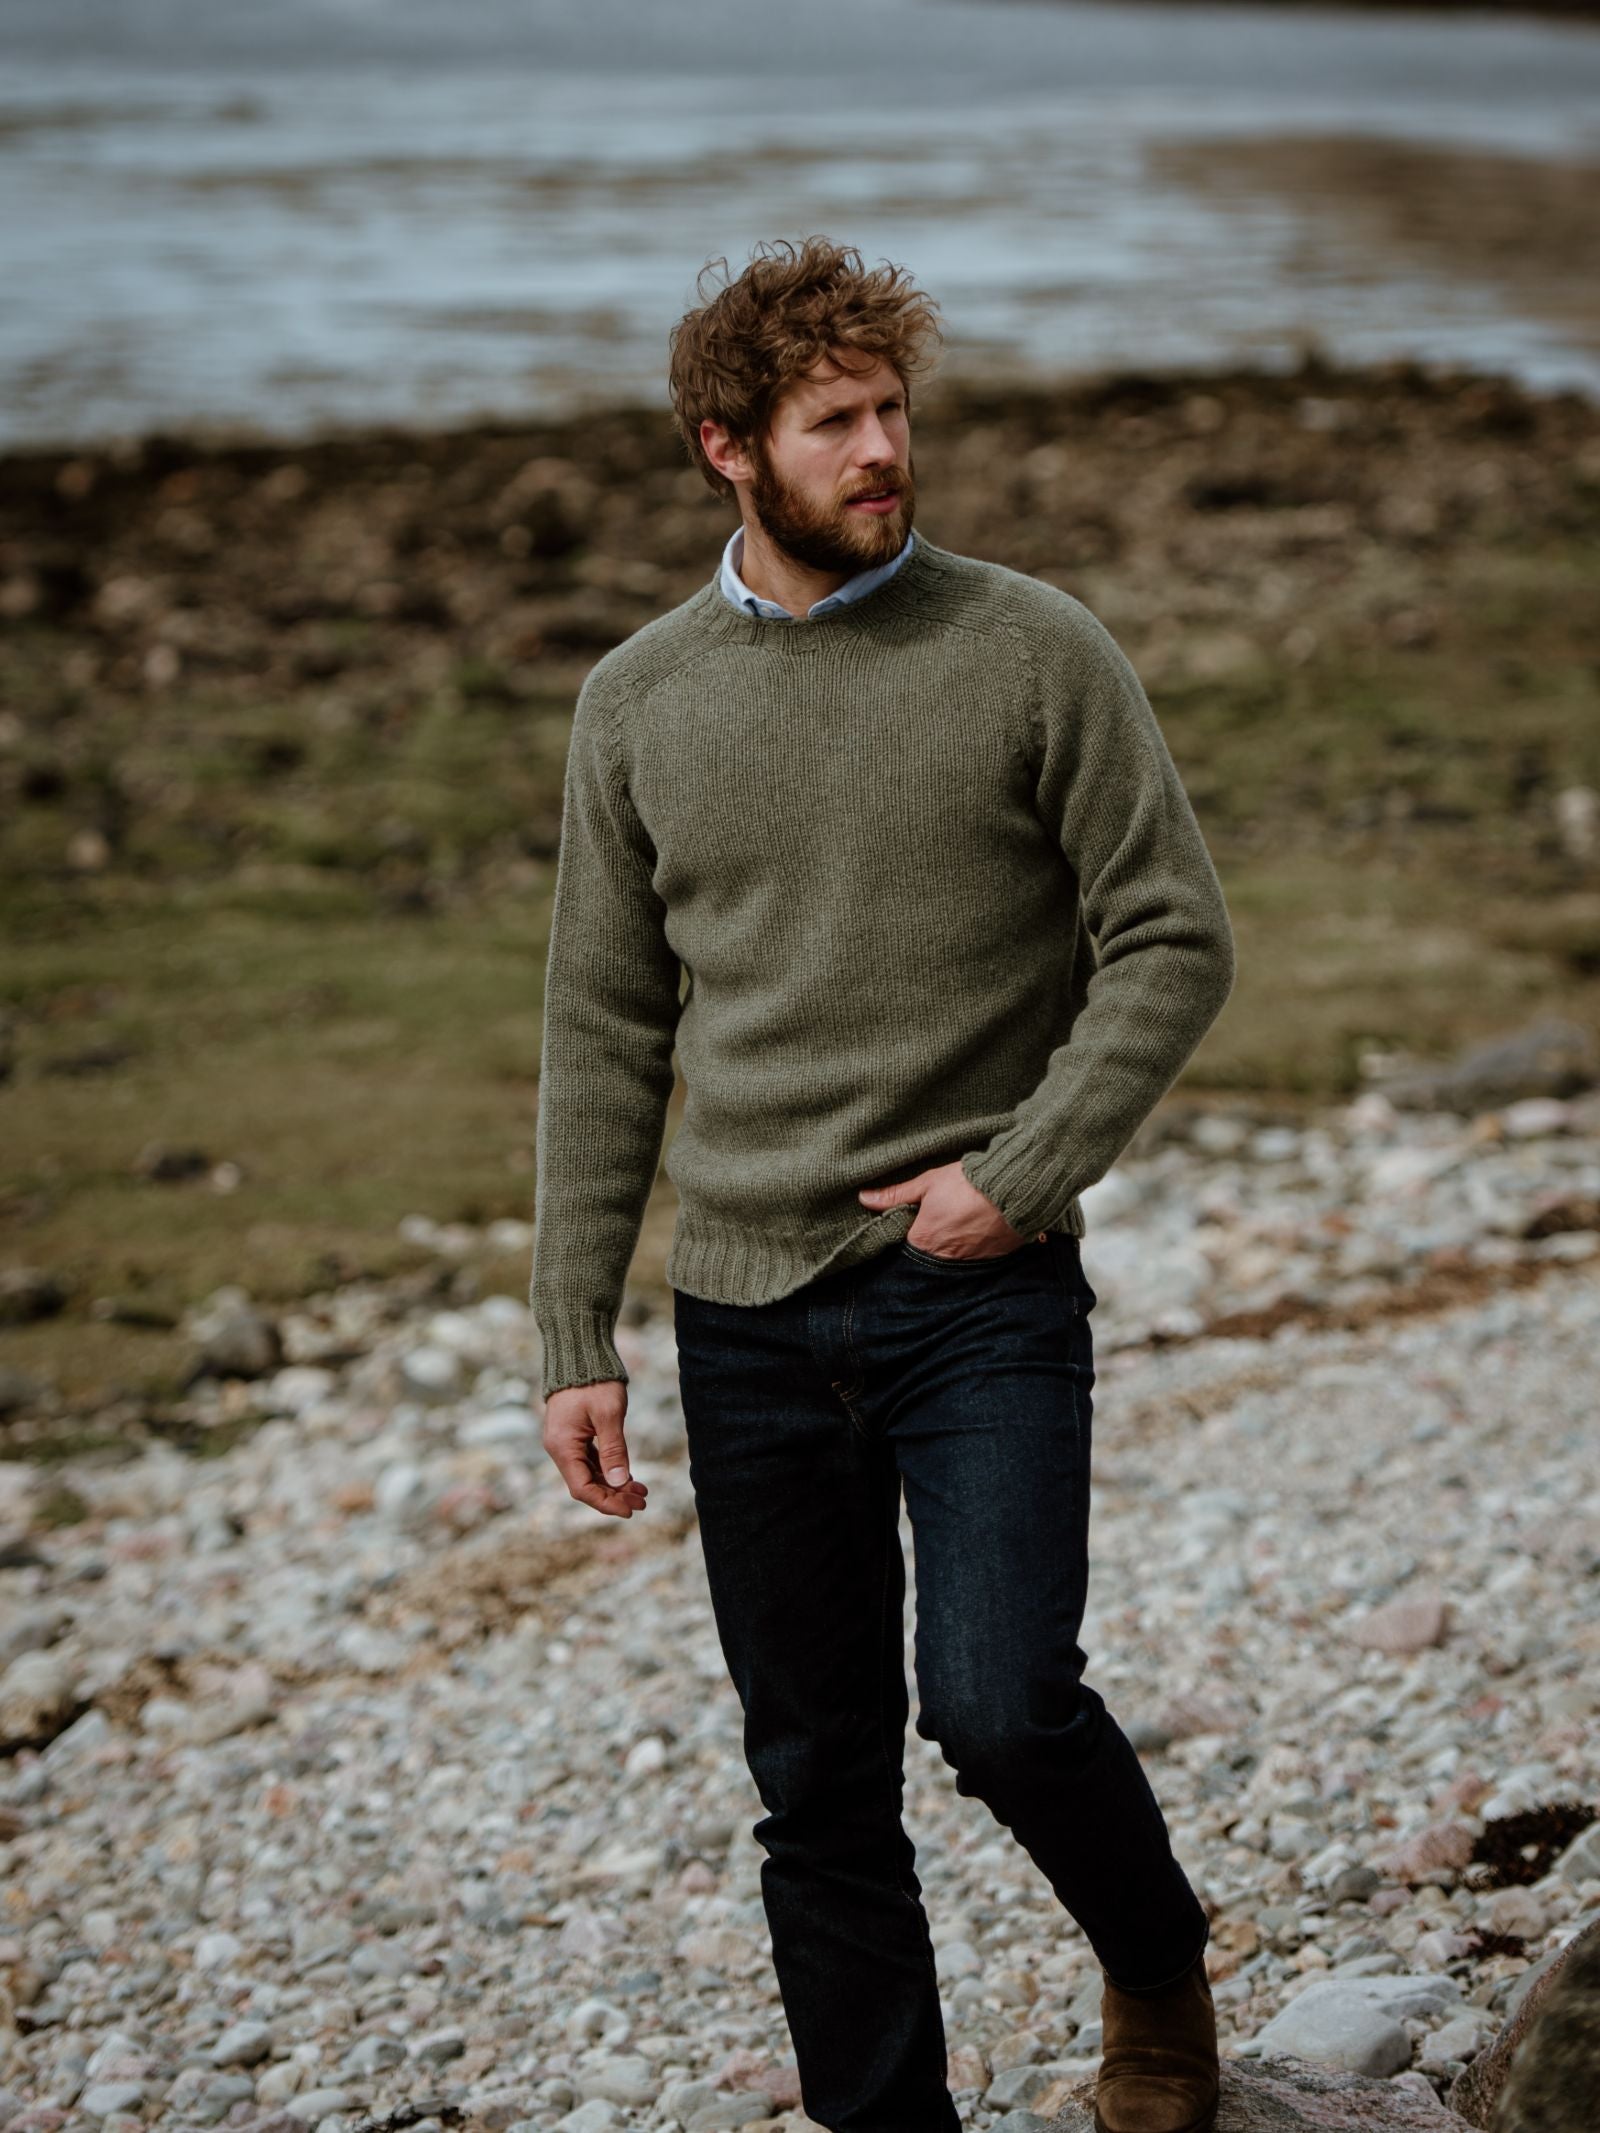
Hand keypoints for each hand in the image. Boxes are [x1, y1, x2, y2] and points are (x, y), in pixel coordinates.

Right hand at [541, 1380, 648, 1518]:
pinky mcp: (574, 1434)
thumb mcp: (608, 1415)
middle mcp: (559, 1448)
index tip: (630, 1510)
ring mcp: (566, 1441)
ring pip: (590, 1473)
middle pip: (586, 1484)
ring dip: (614, 1484)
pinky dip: (609, 1470)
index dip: (606, 1503)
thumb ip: (613, 1450)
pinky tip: (628, 1475)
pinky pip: (590, 1460)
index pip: (582, 1488)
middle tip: (643, 1501)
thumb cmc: (595, 1380)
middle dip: (615, 1495)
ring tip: (641, 1491)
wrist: (581, 1352)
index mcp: (563, 1446)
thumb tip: (620, 1482)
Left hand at [858, 1159, 1034, 1259]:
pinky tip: (976, 1227)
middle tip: (941, 1216)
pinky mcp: (991, 1259)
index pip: (905, 1242)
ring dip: (952, 1242)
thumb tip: (864, 1198)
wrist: (1014, 1189)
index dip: (908, 1228)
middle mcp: (943, 1257)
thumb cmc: (968, 1183)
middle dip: (931, 1237)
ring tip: (960, 1219)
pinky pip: (974, 1256)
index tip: (914, 1216)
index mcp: (922, 1239)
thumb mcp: (928, 1182)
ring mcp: (968, 1261)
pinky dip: (973, 1244)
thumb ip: (895, 1194)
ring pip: (951, 1255)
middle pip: (928, 1252)